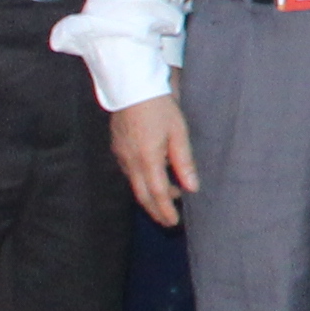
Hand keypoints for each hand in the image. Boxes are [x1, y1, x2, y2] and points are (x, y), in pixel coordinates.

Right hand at [109, 96, 197, 225]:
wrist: (132, 87)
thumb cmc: (159, 107)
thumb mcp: (179, 133)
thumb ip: (184, 162)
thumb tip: (192, 188)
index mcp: (147, 159)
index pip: (157, 193)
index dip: (165, 210)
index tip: (173, 223)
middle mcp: (130, 162)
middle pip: (142, 195)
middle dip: (155, 210)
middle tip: (168, 221)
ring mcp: (121, 155)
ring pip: (135, 184)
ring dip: (150, 194)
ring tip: (171, 195)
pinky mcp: (117, 148)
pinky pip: (129, 172)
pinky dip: (142, 181)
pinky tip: (154, 176)